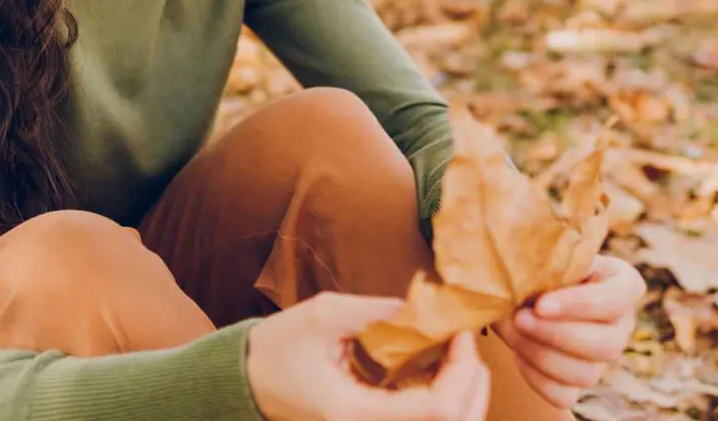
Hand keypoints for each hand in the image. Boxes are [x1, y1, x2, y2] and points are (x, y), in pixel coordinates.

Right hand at [247, 292, 489, 420]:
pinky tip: (437, 369)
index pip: (437, 411)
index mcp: (355, 416)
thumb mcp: (324, 315)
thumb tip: (427, 307)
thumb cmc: (275, 349)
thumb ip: (378, 311)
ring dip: (463, 395)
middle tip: (467, 345)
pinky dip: (442, 399)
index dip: (462, 371)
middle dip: (473, 386)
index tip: (461, 334)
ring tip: (458, 356)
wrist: (244, 382)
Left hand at [491, 255, 644, 413]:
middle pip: (606, 345)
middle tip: (520, 318)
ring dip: (542, 356)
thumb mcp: (548, 252)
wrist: (525, 289)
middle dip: (556, 334)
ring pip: (587, 374)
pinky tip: (518, 355)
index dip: (579, 305)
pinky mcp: (579, 381)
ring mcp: (604, 358)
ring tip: (513, 331)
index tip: (541, 304)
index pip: (616, 300)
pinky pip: (565, 396)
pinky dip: (537, 379)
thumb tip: (527, 272)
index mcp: (623, 284)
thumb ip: (547, 259)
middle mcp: (622, 324)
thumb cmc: (540, 263)